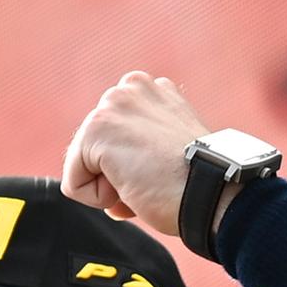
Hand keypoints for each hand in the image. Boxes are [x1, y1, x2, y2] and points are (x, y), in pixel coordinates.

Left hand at [60, 71, 212, 233]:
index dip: (131, 169)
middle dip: (116, 176)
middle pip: (94, 151)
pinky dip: (99, 200)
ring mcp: (113, 104)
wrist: (213, 191)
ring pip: (83, 166)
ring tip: (145, 182)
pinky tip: (133, 187)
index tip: (162, 171)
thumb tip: (117, 175)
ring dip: (110, 188)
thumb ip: (141, 146)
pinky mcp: (97, 128)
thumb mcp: (169, 150)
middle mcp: (130, 87)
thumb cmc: (198, 182)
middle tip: (154, 180)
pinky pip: (74, 184)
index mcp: (151, 90)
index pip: (114, 140)